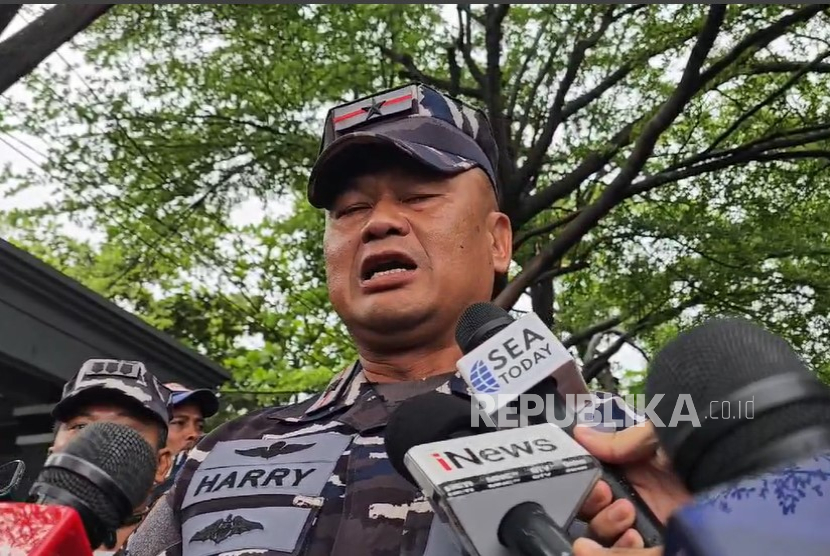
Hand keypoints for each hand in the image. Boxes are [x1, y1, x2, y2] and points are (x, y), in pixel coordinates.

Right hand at [572, 421, 691, 554]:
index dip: (586, 482)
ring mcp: (646, 524)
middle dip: (593, 505)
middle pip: (592, 511)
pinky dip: (619, 549)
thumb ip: (621, 440)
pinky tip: (634, 535)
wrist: (734, 479)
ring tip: (626, 514)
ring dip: (605, 525)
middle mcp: (635, 499)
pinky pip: (627, 553)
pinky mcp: (659, 544)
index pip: (592, 482)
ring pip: (604, 534)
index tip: (594, 480)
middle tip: (607, 495)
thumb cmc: (702, 453)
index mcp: (632, 471)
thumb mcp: (659, 437)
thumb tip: (581, 433)